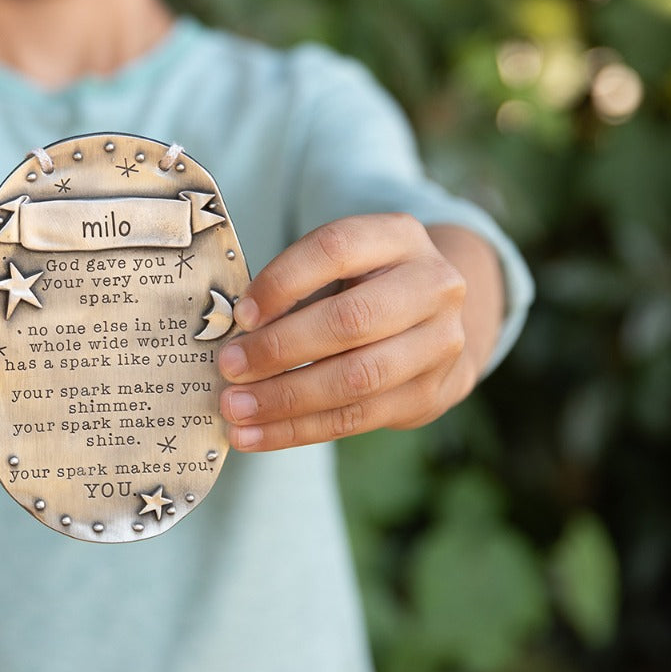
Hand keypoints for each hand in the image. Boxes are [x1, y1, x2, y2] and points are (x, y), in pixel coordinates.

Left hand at [219, 214, 488, 450]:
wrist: (441, 319)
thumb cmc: (366, 284)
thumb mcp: (342, 263)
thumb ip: (295, 287)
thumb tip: (234, 332)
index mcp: (399, 237)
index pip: (335, 249)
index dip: (283, 281)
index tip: (241, 313)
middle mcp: (431, 286)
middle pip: (350, 320)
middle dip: (281, 348)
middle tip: (230, 365)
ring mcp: (440, 343)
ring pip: (356, 378)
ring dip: (286, 398)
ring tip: (236, 408)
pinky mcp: (430, 394)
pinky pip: (357, 419)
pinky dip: (298, 430)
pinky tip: (255, 435)